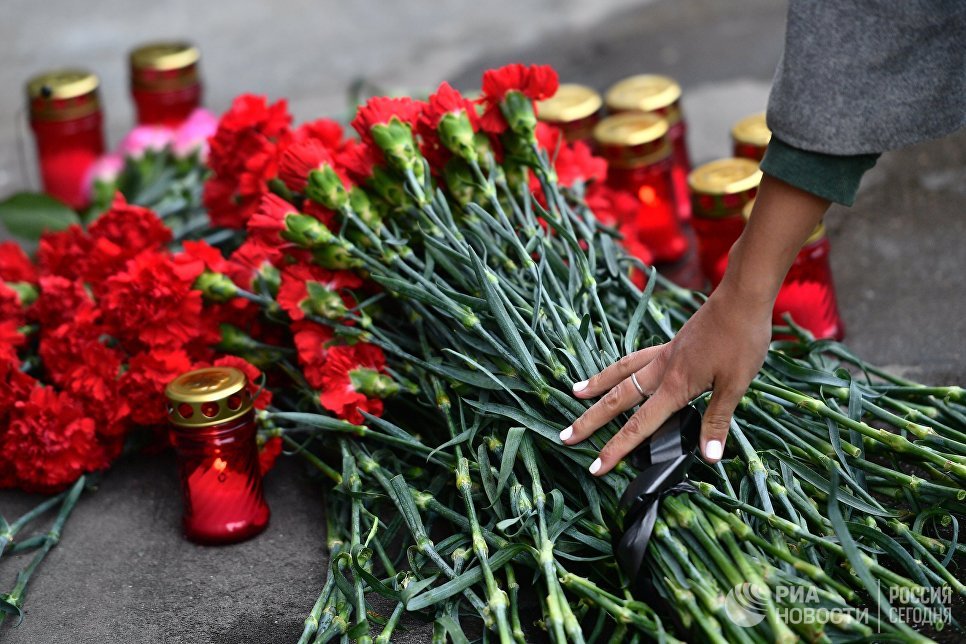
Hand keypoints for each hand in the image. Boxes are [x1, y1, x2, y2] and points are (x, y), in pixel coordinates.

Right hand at [560, 284, 771, 475]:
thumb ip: (717, 420)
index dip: (616, 448)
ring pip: (620, 373)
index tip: (596, 467)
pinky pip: (634, 359)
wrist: (741, 297)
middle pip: (616, 399)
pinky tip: (617, 370)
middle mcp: (661, 370)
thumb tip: (708, 458)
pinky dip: (618, 368)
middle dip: (589, 420)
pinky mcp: (671, 344)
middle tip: (564, 435)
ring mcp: (663, 355)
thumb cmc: (741, 340)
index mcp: (674, 385)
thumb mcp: (736, 384)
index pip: (638, 425)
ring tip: (575, 393)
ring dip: (596, 386)